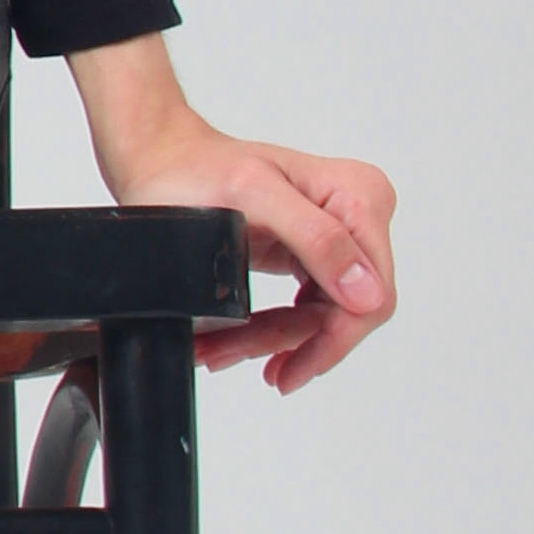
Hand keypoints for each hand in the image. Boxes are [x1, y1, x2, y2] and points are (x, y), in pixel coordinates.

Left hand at [64, 35, 396, 394]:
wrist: (162, 161)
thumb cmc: (197, 168)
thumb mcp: (253, 195)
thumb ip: (316, 239)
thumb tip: (366, 294)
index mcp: (358, 196)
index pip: (371, 296)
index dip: (331, 341)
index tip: (287, 371)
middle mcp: (358, 214)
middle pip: (345, 312)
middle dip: (291, 343)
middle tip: (228, 356)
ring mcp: (338, 236)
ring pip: (323, 317)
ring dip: (273, 341)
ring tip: (219, 351)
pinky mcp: (313, 254)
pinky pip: (307, 308)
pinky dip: (270, 329)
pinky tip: (236, 340)